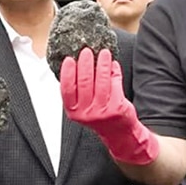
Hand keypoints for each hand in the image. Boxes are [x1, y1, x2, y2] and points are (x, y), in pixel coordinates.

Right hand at [60, 48, 158, 164]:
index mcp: (73, 111)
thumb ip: (78, 90)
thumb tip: (76, 64)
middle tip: (87, 51)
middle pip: (84, 82)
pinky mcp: (117, 107)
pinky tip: (113, 64)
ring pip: (101, 81)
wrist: (118, 133)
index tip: (70, 59)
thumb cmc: (98, 115)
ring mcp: (102, 110)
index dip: (67, 72)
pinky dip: (114, 72)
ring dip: (102, 64)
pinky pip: (115, 84)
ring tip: (103, 53)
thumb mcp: (82, 107)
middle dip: (86, 63)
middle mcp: (86, 112)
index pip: (67, 89)